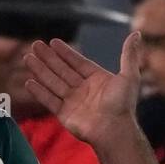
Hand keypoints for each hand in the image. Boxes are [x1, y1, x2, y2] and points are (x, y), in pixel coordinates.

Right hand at [24, 33, 141, 147]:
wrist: (114, 130)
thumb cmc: (123, 105)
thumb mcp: (130, 75)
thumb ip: (129, 54)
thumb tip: (136, 33)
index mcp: (97, 80)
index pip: (78, 62)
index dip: (65, 52)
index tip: (53, 42)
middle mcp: (84, 90)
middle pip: (62, 70)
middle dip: (48, 58)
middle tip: (35, 45)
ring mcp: (73, 102)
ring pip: (53, 82)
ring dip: (40, 70)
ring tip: (27, 58)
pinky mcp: (65, 114)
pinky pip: (49, 100)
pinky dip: (39, 92)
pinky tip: (29, 81)